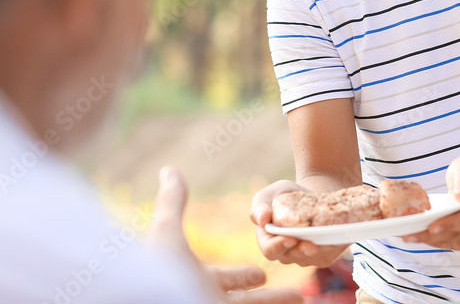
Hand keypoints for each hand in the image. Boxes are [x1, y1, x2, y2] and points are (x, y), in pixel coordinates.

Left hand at [150, 167, 302, 302]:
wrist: (156, 302)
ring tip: (303, 301)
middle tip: (295, 294)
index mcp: (197, 281)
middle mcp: (208, 299)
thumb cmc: (161, 271)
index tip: (260, 275)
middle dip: (271, 298)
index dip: (244, 277)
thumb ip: (172, 203)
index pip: (226, 279)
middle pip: (246, 302)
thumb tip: (169, 169)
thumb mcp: (167, 232)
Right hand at [249, 180, 347, 267]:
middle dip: (301, 251)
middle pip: (291, 257)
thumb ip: (260, 205)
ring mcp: (303, 256)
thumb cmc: (285, 194)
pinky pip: (325, 256)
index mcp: (268, 240)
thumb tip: (262, 219)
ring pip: (309, 258)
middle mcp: (284, 252)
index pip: (269, 250)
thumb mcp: (270, 193)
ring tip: (325, 239)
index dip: (278, 246)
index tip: (290, 238)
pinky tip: (336, 237)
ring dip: (318, 251)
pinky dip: (330, 247)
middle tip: (311, 245)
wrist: (311, 194)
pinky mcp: (321, 255)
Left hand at [402, 156, 459, 250]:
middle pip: (459, 235)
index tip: (432, 226)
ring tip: (407, 236)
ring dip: (429, 241)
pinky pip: (447, 242)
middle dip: (433, 236)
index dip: (453, 224)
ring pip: (451, 242)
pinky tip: (414, 235)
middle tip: (409, 235)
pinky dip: (430, 240)